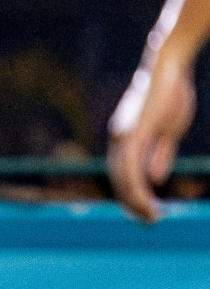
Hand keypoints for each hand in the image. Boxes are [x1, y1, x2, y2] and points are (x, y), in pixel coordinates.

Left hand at [108, 59, 195, 223]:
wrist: (168, 67)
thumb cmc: (170, 93)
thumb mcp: (167, 131)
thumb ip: (158, 154)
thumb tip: (153, 178)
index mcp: (124, 139)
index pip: (122, 174)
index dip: (132, 194)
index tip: (147, 211)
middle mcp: (118, 139)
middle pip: (118, 180)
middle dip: (132, 203)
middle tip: (149, 221)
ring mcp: (122, 136)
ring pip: (122, 178)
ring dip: (134, 201)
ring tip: (150, 217)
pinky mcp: (132, 133)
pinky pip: (129, 168)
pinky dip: (135, 187)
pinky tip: (146, 201)